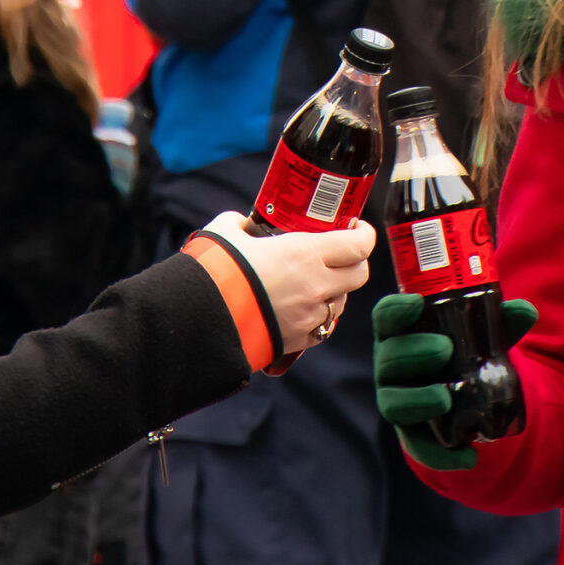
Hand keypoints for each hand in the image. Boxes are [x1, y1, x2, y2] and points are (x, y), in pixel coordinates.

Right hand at [203, 212, 372, 356]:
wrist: (199, 319)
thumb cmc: (215, 270)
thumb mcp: (227, 232)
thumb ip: (241, 223)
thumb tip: (243, 224)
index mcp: (307, 254)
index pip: (359, 245)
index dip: (364, 234)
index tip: (358, 227)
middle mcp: (316, 286)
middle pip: (360, 275)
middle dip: (355, 263)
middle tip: (341, 255)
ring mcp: (309, 316)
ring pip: (341, 303)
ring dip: (334, 292)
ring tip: (314, 283)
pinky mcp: (297, 341)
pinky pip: (321, 329)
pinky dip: (317, 319)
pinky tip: (301, 310)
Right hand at [373, 293, 538, 470]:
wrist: (465, 397)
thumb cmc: (463, 352)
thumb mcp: (482, 335)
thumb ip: (501, 322)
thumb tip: (526, 310)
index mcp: (402, 332)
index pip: (386, 316)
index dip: (396, 309)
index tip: (416, 304)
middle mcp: (391, 366)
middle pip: (389, 358)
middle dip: (413, 352)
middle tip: (445, 349)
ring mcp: (397, 401)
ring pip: (393, 403)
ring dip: (417, 400)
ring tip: (444, 398)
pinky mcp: (411, 434)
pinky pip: (418, 447)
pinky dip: (441, 455)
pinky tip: (468, 457)